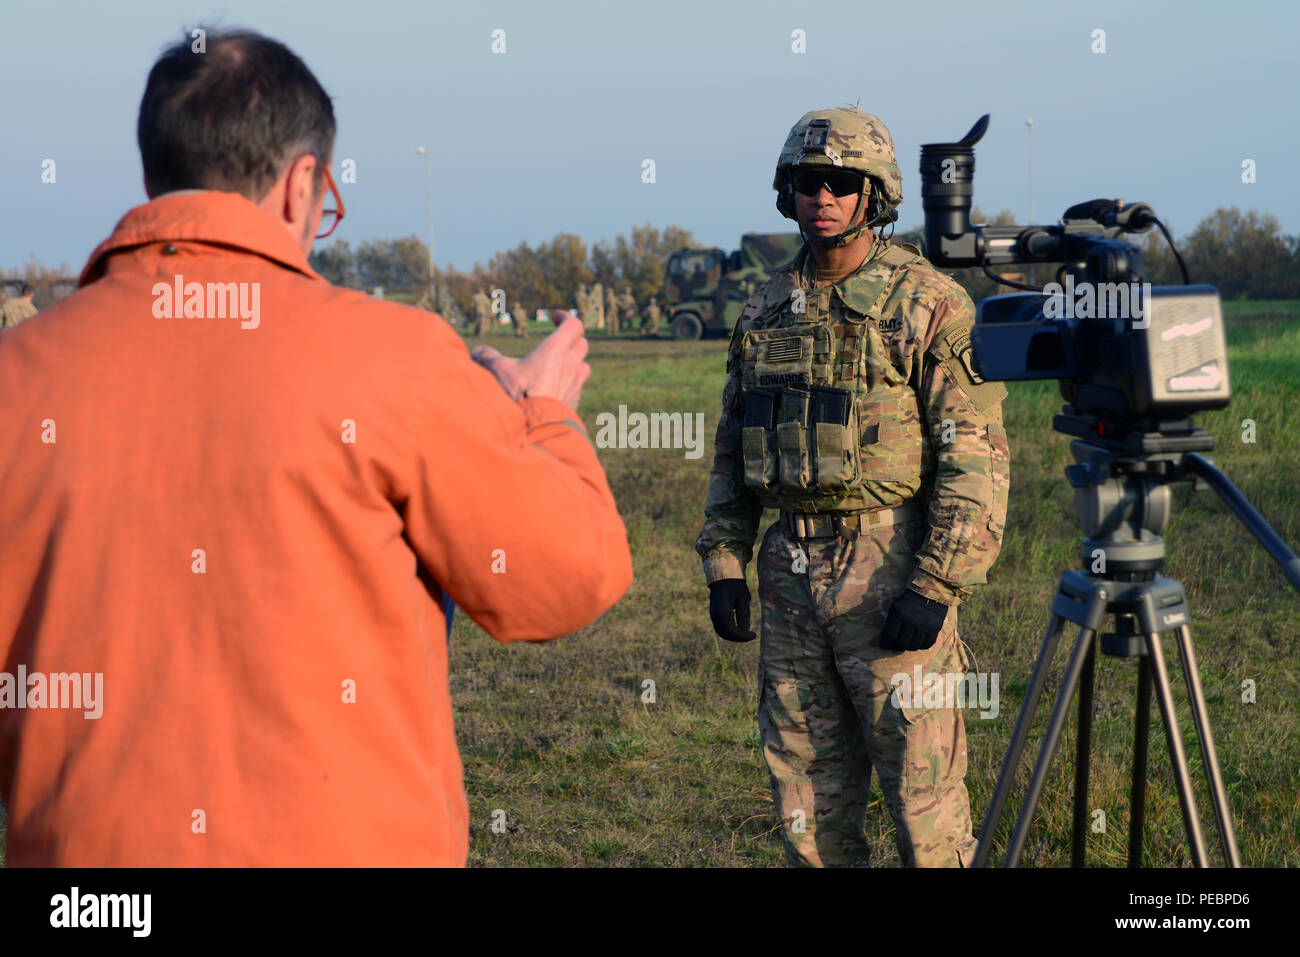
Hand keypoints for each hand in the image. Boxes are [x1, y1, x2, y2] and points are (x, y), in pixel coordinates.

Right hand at [471, 310, 590, 409]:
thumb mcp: (497, 370)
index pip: (574, 325)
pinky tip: (555, 389)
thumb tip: (478, 352)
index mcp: (555, 350)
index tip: (555, 317)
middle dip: (571, 339)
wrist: (534, 428)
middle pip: (582, 343)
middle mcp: (570, 365)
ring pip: (583, 365)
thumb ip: (487, 357)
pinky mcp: (574, 402)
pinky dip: (570, 383)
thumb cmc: (518, 395)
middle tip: (557, 342)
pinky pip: (578, 387)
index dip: (566, 318)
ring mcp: (575, 385)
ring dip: (574, 362)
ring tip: (559, 365)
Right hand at [708, 579, 755, 642]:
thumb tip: (746, 630)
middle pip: (725, 634)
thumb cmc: (735, 585)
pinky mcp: (714, 614)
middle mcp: (714, 615)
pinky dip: (729, 631)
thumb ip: (744, 615)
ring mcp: (712, 615)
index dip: (743, 636)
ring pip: (721, 632)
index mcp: (722, 611)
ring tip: (746, 633)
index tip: (754, 635)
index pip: (732, 630)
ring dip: (733, 635)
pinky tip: (740, 628)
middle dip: (738, 637)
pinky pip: (720, 627)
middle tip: (750, 636)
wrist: (722, 576)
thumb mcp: (743, 599)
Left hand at [879, 589, 949, 651]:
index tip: (884, 646)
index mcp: (899, 613)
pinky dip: (921, 646)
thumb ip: (891, 622)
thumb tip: (887, 640)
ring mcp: (924, 625)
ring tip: (906, 645)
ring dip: (908, 647)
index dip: (886, 643)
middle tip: (895, 647)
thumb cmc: (908, 601)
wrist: (929, 591)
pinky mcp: (935, 628)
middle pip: (902, 643)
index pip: (890, 635)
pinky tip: (918, 643)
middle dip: (896, 647)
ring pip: (914, 646)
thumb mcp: (895, 607)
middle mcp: (912, 620)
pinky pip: (927, 644)